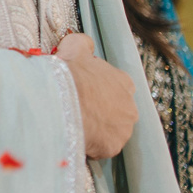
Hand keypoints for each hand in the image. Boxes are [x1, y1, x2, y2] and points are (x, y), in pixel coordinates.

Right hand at [57, 32, 137, 159]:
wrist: (62, 99)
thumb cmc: (70, 73)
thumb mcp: (75, 47)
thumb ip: (84, 44)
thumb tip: (86, 44)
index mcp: (124, 82)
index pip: (117, 88)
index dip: (99, 90)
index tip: (85, 92)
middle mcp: (130, 107)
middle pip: (116, 112)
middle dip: (101, 112)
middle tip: (79, 110)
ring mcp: (123, 129)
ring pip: (110, 132)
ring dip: (96, 130)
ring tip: (75, 125)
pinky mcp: (112, 147)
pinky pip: (100, 148)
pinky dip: (90, 145)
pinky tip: (75, 137)